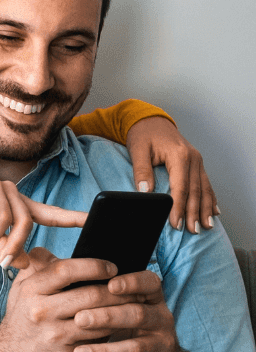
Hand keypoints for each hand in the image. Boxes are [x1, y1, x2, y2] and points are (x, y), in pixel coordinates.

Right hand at [0, 174, 86, 267]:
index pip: (50, 212)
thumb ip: (7, 250)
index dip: (71, 217)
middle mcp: (11, 193)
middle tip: (4, 263)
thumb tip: (25, 264)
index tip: (92, 220)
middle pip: (26, 221)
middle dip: (16, 245)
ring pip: (7, 216)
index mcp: (19, 206)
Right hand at [0, 247, 133, 351]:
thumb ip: (38, 266)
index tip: (112, 267)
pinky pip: (100, 342)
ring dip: (122, 312)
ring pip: (100, 320)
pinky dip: (114, 333)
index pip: (66, 270)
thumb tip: (59, 251)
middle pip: (90, 295)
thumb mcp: (21, 289)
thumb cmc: (22, 319)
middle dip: (117, 290)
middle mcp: (41, 312)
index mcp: (31, 290)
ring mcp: (55, 336)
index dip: (94, 266)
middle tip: (133, 287)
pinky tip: (121, 327)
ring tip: (135, 305)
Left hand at [69, 268, 181, 351]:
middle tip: (79, 319)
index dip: (133, 282)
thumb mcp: (115, 302)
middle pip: (138, 314)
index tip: (110, 284)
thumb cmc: (122, 323)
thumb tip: (45, 257)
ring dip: (105, 350)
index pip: (150, 283)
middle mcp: (162, 319)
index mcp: (151, 297)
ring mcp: (163, 346)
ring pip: (135, 348)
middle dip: (107, 316)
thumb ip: (89, 282)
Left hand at [125, 116, 217, 233]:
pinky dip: (210, 198)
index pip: (180, 187)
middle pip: (195, 191)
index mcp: (179, 155)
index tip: (176, 223)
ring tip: (205, 226)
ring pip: (204, 189)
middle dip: (194, 213)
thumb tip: (144, 191)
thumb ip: (141, 170)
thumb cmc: (143, 134)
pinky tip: (214, 211)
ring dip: (206, 209)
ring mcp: (197, 161)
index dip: (178, 207)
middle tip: (192, 230)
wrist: (150, 120)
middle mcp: (193, 158)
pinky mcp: (196, 163)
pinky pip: (206, 183)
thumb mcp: (138, 150)